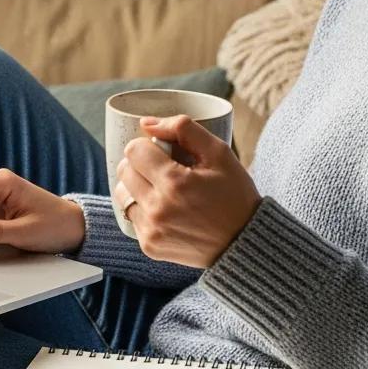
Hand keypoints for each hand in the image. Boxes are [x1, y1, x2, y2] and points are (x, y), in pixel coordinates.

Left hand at [114, 116, 260, 267]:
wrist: (245, 242)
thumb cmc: (234, 194)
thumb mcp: (219, 153)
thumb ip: (183, 129)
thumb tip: (147, 123)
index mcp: (174, 183)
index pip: (134, 151)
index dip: (147, 146)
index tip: (162, 152)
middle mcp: (158, 209)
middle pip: (124, 171)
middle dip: (140, 164)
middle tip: (163, 168)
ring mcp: (152, 230)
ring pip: (122, 194)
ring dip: (136, 186)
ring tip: (161, 188)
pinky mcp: (149, 245)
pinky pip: (131, 216)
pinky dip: (143, 208)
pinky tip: (165, 209)